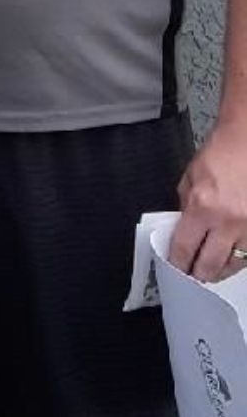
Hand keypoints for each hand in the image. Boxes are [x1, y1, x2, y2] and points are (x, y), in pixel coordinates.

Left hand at [168, 123, 246, 280]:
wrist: (245, 142)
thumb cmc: (219, 155)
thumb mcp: (189, 180)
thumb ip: (184, 208)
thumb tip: (182, 232)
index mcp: (203, 207)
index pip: (185, 247)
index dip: (178, 262)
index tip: (176, 267)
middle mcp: (228, 221)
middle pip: (210, 264)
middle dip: (198, 273)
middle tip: (193, 274)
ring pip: (234, 264)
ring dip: (221, 269)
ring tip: (212, 269)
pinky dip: (240, 258)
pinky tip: (231, 256)